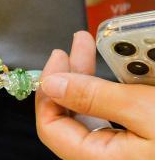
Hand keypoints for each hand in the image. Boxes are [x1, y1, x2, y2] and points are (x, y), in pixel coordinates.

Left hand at [36, 30, 154, 159]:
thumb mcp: (146, 110)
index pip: (52, 129)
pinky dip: (121, 93)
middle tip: (78, 44)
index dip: (48, 91)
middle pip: (74, 118)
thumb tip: (53, 83)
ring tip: (98, 47)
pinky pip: (123, 120)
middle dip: (74, 76)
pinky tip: (129, 71)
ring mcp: (131, 156)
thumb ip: (95, 97)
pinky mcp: (148, 148)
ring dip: (98, 80)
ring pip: (100, 116)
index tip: (57, 58)